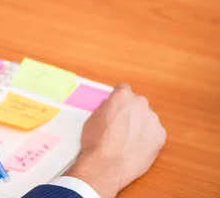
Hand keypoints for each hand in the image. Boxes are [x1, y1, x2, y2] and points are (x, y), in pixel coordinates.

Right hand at [64, 82, 166, 197]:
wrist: (106, 165)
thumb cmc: (96, 141)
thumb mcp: (93, 117)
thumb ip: (106, 107)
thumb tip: (111, 106)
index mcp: (123, 95)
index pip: (124, 88)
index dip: (118, 99)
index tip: (116, 107)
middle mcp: (141, 103)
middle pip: (137, 103)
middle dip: (131, 112)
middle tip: (121, 126)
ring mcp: (153, 120)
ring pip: (147, 118)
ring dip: (140, 125)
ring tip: (127, 140)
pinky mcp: (160, 136)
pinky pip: (154, 133)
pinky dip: (147, 138)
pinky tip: (135, 147)